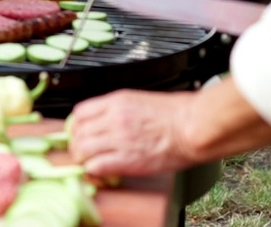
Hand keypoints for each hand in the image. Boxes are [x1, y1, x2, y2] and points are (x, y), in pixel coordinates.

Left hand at [67, 89, 199, 177]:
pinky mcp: (127, 160)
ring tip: (90, 162)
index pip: (80, 113)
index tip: (81, 132)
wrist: (193, 127)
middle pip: (77, 133)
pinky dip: (94, 171)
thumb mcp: (140, 99)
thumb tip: (105, 119)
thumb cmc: (177, 114)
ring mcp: (118, 139)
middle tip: (83, 151)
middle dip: (77, 144)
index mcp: (116, 102)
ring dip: (83, 159)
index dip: (77, 125)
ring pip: (82, 150)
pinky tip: (101, 171)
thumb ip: (118, 108)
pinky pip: (96, 166)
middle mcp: (113, 119)